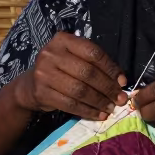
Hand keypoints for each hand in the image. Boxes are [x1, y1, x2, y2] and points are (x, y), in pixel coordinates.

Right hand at [13, 32, 127, 119]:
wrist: (31, 85)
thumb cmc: (60, 69)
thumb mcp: (73, 58)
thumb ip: (93, 64)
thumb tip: (120, 81)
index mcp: (63, 40)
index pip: (92, 52)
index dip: (110, 68)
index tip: (122, 82)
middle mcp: (51, 54)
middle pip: (87, 72)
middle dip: (107, 88)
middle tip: (120, 99)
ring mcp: (44, 73)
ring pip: (80, 90)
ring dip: (99, 101)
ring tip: (111, 108)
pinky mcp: (42, 93)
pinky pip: (70, 104)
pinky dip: (87, 111)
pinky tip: (98, 115)